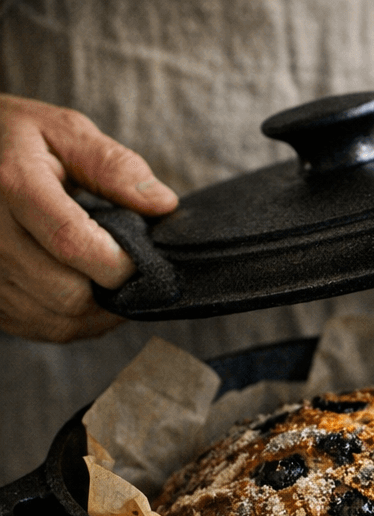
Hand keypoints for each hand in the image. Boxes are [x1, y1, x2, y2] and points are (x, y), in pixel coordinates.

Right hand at [0, 94, 177, 342]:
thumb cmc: (13, 140)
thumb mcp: (62, 131)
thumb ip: (112, 166)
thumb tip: (161, 204)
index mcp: (12, 184)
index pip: (72, 243)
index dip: (120, 261)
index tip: (142, 255)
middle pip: (67, 293)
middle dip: (112, 288)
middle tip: (128, 266)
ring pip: (58, 320)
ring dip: (98, 308)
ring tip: (106, 275)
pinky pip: (43, 328)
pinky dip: (75, 320)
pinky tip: (83, 289)